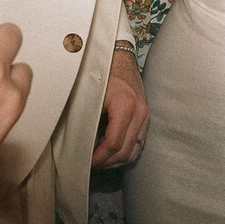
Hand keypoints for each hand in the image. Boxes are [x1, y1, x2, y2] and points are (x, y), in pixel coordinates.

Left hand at [93, 46, 148, 166]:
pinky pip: (138, 145)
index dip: (99, 157)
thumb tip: (78, 144)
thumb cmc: (102, 74)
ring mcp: (145, 117)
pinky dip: (125, 153)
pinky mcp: (146, 120)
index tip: (87, 161)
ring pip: (134, 152)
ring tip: (99, 160)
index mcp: (125, 105)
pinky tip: (110, 152)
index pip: (113, 143)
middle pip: (125, 152)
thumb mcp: (90, 93)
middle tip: (91, 164)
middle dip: (107, 162)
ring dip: (116, 161)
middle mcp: (140, 112)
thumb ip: (86, 118)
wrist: (120, 59)